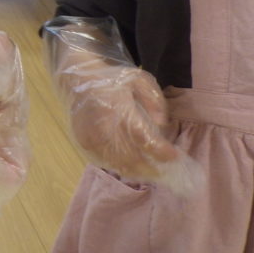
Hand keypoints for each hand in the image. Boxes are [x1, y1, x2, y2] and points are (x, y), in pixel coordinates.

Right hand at [64, 58, 178, 179]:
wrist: (78, 80)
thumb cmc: (113, 80)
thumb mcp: (139, 80)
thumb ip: (154, 101)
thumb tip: (161, 126)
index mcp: (117, 109)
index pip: (144, 138)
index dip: (161, 151)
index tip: (175, 156)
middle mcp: (103, 128)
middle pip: (132, 158)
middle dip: (152, 168)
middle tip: (165, 172)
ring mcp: (91, 138)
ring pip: (118, 164)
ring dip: (137, 171)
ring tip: (151, 172)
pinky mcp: (84, 143)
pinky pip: (106, 162)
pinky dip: (121, 166)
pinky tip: (131, 165)